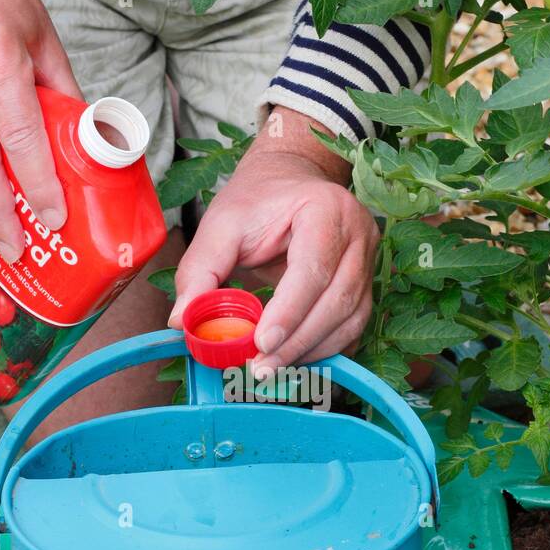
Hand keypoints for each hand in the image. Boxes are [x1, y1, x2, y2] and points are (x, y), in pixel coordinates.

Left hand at [168, 108, 378, 371]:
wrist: (289, 183)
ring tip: (270, 367)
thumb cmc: (257, 201)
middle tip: (260, 367)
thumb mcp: (221, 225)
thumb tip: (181, 321)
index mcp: (327, 209)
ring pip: (350, 319)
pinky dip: (323, 349)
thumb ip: (200, 270)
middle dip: (297, 341)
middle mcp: (359, 234)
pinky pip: (352, 328)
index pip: (314, 269)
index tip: (261, 343)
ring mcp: (368, 262)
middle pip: (338, 300)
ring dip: (310, 350)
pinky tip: (292, 358)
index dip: (289, 311)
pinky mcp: (366, 287)